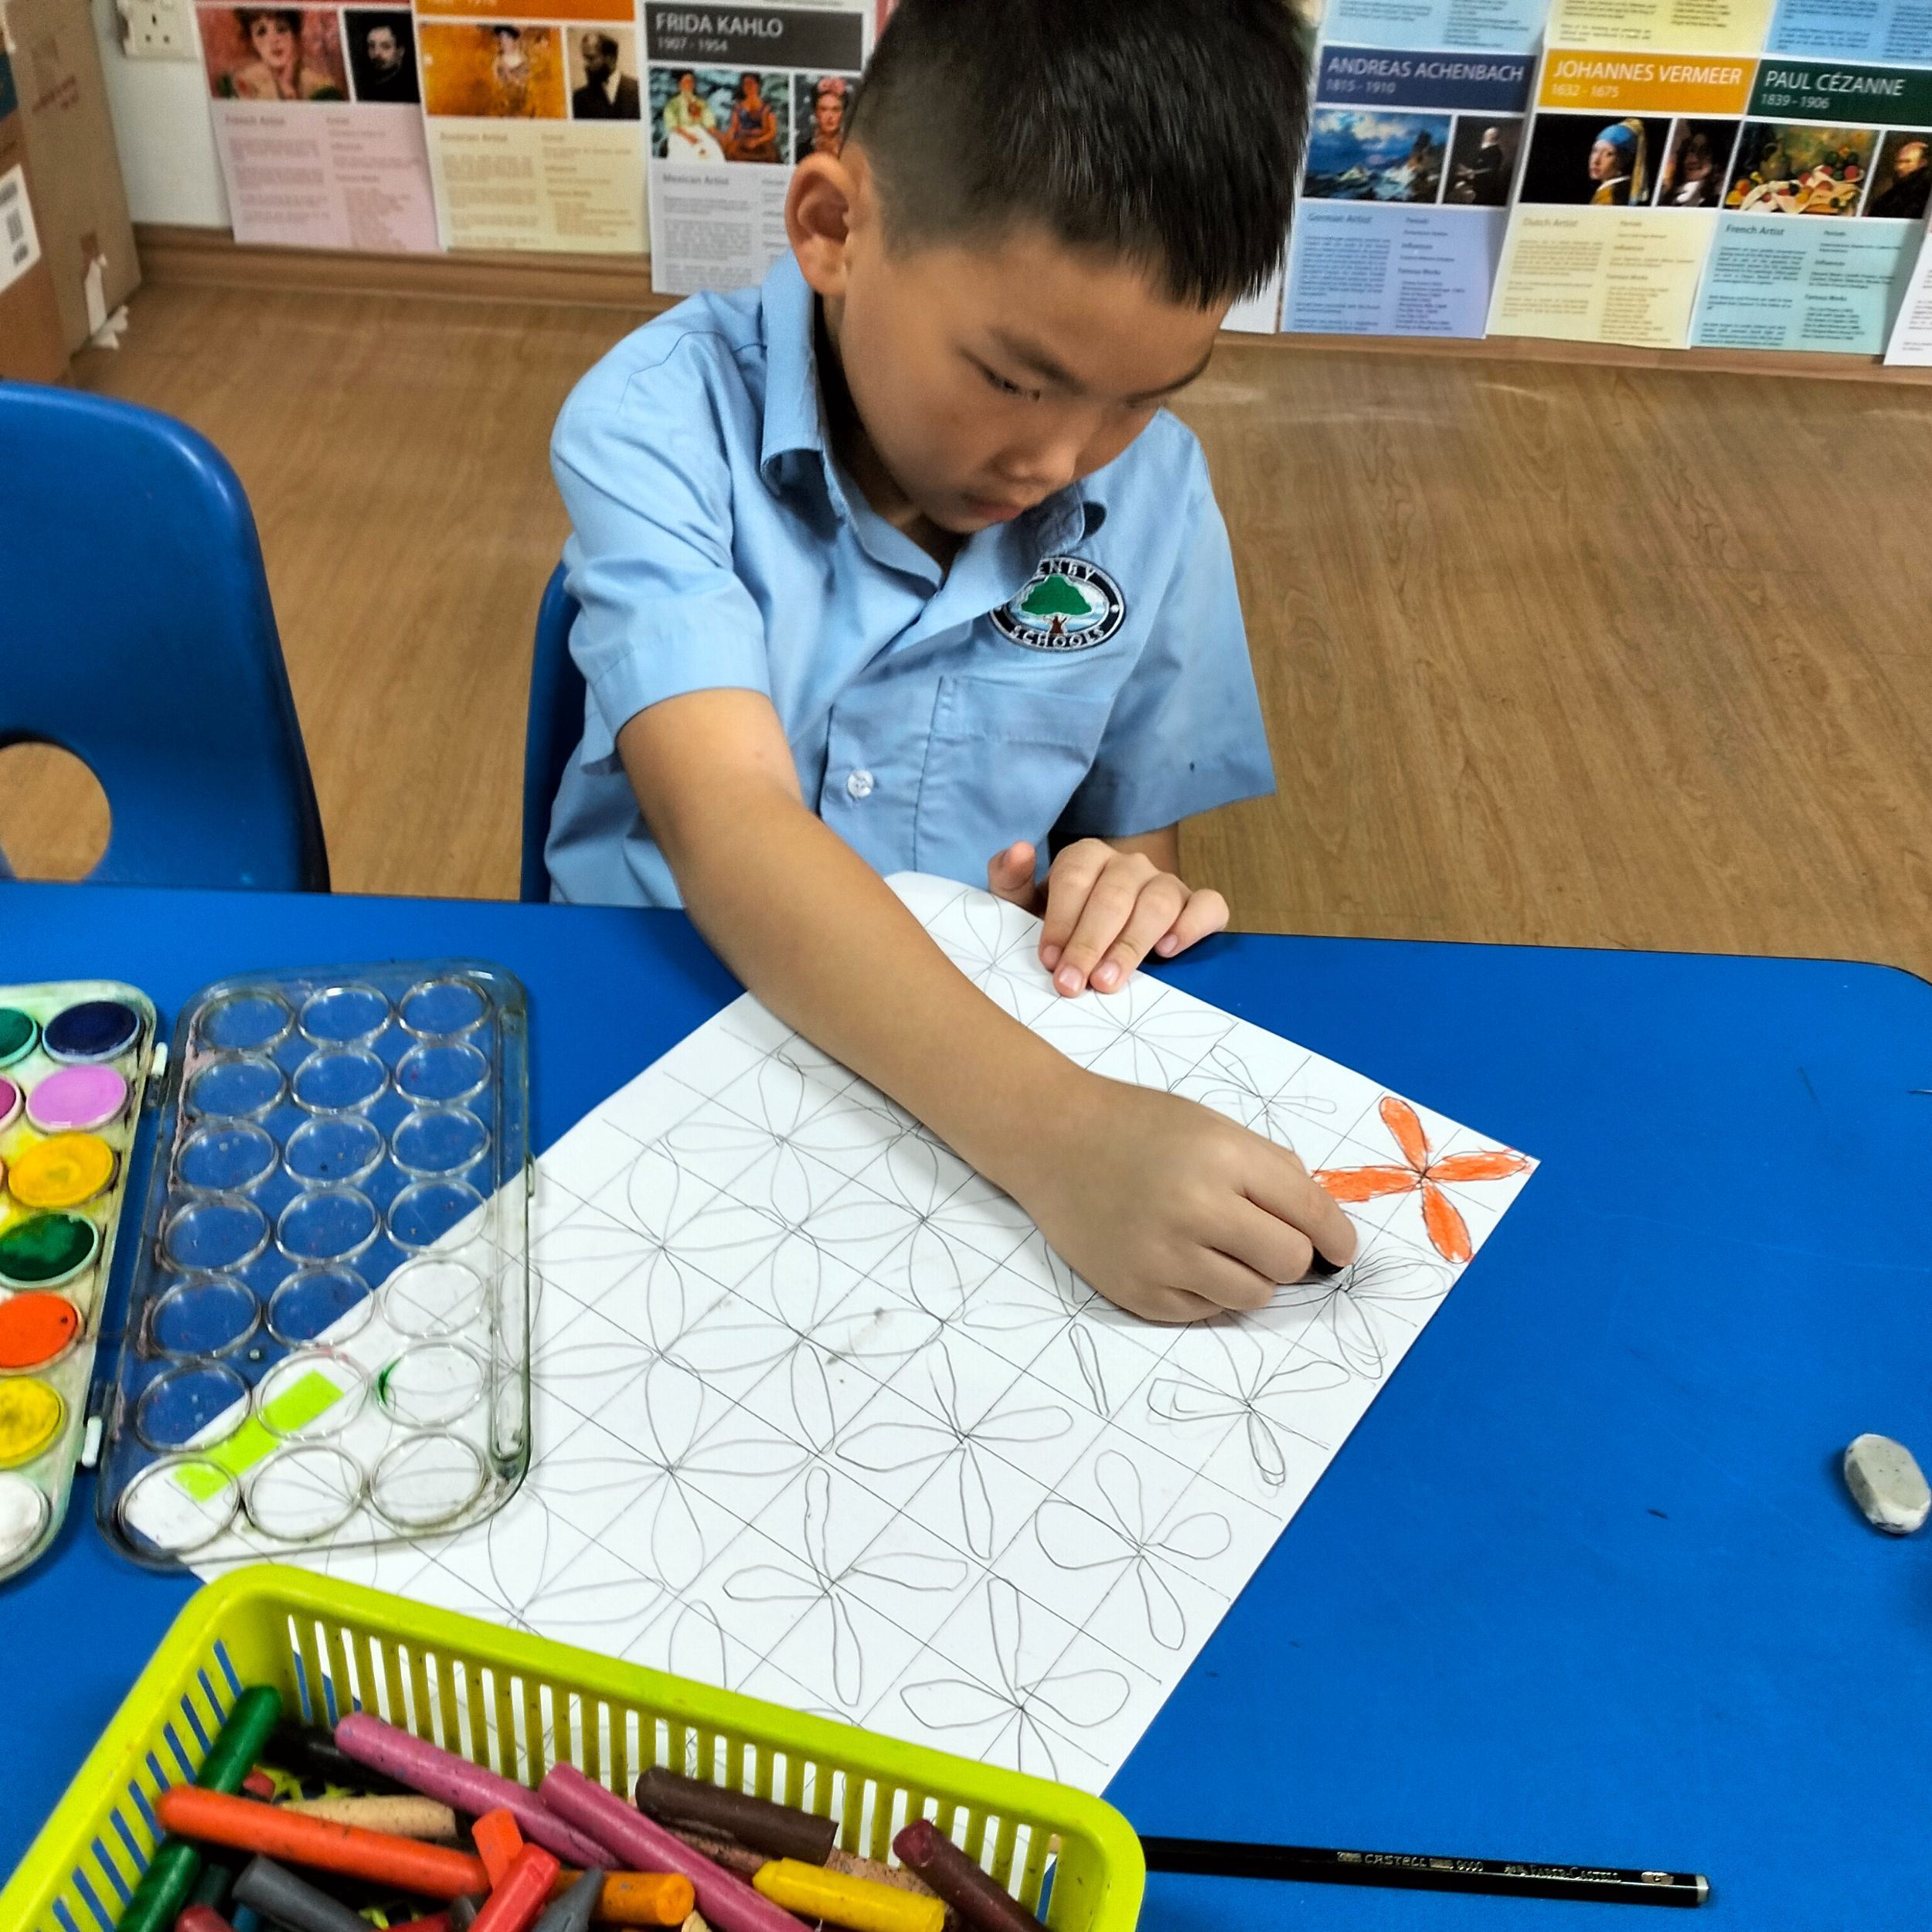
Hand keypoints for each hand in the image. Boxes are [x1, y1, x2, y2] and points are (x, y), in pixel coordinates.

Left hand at [986, 838, 1227, 995]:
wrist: (1103, 942)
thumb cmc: (1061, 926)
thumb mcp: (1024, 908)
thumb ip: (1009, 881)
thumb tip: (1019, 850)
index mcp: (1087, 857)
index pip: (1075, 877)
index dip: (1061, 919)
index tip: (1049, 959)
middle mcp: (1129, 865)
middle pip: (1113, 896)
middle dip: (1090, 943)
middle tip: (1073, 984)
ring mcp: (1166, 883)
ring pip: (1158, 902)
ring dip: (1132, 945)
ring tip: (1109, 982)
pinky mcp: (1198, 905)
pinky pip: (1208, 905)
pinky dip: (1192, 926)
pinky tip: (1169, 951)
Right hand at [1017, 1073, 1357, 1321]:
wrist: (1052, 1139)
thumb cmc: (1139, 1127)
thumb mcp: (1214, 1127)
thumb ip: (1271, 1171)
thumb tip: (1322, 1228)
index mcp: (1223, 1156)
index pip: (1311, 1213)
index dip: (1338, 1237)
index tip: (1341, 1249)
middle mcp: (1194, 1208)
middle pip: (1289, 1262)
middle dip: (1291, 1254)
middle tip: (1266, 1239)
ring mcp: (1162, 1255)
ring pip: (1253, 1296)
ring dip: (1251, 1277)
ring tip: (1220, 1247)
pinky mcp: (1137, 1291)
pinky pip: (1205, 1312)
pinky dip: (1206, 1291)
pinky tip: (1181, 1257)